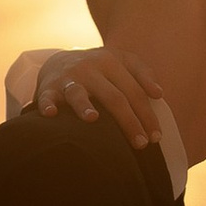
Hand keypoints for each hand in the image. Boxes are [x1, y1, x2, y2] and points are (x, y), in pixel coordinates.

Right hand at [36, 45, 165, 154]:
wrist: (59, 61)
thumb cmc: (98, 68)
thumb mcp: (121, 62)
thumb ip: (142, 74)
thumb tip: (158, 94)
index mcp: (111, 61)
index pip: (134, 92)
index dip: (147, 115)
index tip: (156, 137)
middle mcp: (90, 68)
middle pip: (113, 97)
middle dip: (129, 121)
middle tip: (141, 144)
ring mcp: (69, 78)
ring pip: (78, 93)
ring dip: (84, 105)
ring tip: (92, 118)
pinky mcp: (48, 87)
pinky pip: (47, 97)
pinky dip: (47, 105)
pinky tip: (51, 114)